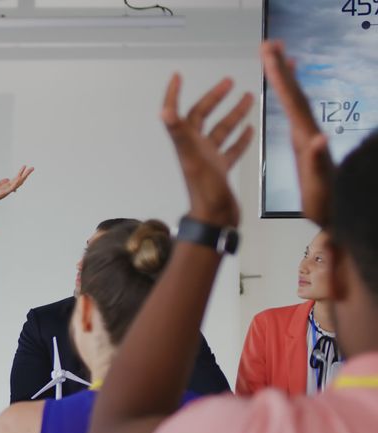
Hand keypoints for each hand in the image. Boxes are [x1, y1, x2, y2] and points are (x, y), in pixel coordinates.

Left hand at [0, 166, 33, 211]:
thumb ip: (0, 183)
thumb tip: (7, 179)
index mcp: (4, 188)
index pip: (15, 180)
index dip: (20, 173)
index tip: (25, 167)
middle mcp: (6, 190)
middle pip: (18, 181)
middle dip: (25, 174)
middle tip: (32, 168)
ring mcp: (5, 192)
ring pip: (17, 183)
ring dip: (23, 176)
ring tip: (28, 170)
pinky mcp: (2, 193)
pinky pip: (10, 188)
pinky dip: (15, 183)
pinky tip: (19, 178)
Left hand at [161, 74, 253, 226]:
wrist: (214, 219)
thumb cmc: (204, 188)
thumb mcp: (192, 157)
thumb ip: (179, 133)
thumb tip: (164, 109)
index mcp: (186, 142)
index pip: (177, 112)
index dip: (174, 94)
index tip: (178, 75)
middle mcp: (195, 148)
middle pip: (202, 117)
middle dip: (214, 98)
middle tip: (229, 81)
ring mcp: (209, 159)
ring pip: (221, 130)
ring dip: (233, 114)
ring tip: (248, 97)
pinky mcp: (221, 170)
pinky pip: (231, 149)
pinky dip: (240, 138)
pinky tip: (250, 128)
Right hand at [260, 40, 334, 224]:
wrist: (340, 213)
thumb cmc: (326, 203)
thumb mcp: (319, 186)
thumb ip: (318, 161)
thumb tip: (319, 139)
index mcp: (306, 138)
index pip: (291, 101)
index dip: (279, 77)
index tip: (269, 54)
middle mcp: (308, 132)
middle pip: (293, 93)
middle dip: (280, 67)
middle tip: (270, 43)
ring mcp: (308, 135)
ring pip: (295, 99)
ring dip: (285, 76)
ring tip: (280, 56)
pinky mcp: (306, 142)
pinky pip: (295, 111)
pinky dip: (290, 95)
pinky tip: (287, 91)